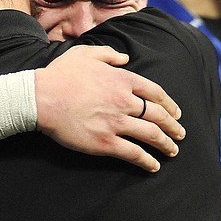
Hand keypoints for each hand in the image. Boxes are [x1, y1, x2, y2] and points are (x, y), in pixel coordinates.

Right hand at [34, 45, 184, 171]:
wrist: (40, 98)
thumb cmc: (60, 75)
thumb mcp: (85, 53)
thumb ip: (109, 54)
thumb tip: (125, 58)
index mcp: (122, 79)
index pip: (155, 92)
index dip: (169, 104)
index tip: (176, 112)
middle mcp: (124, 101)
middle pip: (158, 115)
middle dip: (173, 126)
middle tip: (180, 133)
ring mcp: (116, 123)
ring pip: (151, 135)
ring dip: (166, 144)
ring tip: (173, 151)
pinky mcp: (105, 142)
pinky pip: (133, 153)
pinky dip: (147, 161)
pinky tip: (153, 166)